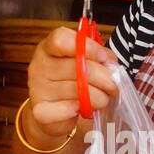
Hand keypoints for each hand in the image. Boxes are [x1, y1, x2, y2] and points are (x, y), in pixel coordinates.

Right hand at [25, 26, 118, 143]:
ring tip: (104, 99)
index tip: (104, 57)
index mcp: (49, 48)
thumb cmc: (72, 82)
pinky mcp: (40, 111)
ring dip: (97, 97)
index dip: (87, 47)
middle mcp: (40, 66)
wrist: (55, 114)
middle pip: (74, 66)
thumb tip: (111, 63)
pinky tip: (82, 109)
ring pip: (74, 90)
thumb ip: (98, 57)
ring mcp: (38, 88)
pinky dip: (76, 110)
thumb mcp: (85, 63)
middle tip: (114, 85)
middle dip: (102, 77)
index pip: (61, 39)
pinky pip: (62, 110)